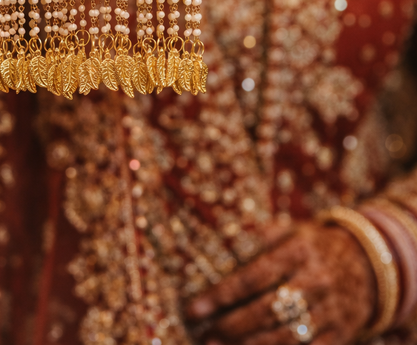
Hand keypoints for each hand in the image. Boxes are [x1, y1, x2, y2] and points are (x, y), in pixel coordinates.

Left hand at [186, 223, 375, 344]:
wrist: (370, 264)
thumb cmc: (315, 245)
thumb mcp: (292, 230)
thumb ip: (261, 237)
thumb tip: (225, 243)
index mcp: (299, 251)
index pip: (254, 276)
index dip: (222, 295)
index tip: (195, 309)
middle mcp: (315, 281)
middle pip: (268, 310)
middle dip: (233, 326)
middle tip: (206, 336)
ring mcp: (330, 311)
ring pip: (287, 337)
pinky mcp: (342, 334)